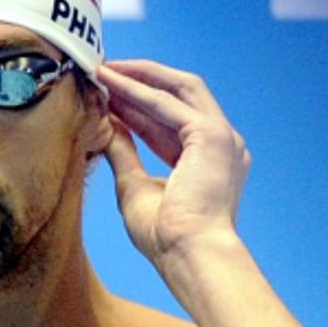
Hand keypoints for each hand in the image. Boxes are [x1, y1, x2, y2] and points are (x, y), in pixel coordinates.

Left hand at [97, 61, 250, 265]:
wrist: (189, 255)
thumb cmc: (166, 238)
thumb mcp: (135, 187)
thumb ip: (124, 154)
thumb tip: (107, 128)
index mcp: (211, 160)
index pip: (171, 122)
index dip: (137, 106)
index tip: (107, 95)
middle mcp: (223, 144)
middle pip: (181, 96)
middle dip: (142, 81)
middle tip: (105, 72)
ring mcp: (222, 136)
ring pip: (178, 90)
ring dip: (139, 78)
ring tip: (104, 70)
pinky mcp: (211, 135)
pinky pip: (168, 103)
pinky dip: (137, 92)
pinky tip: (112, 84)